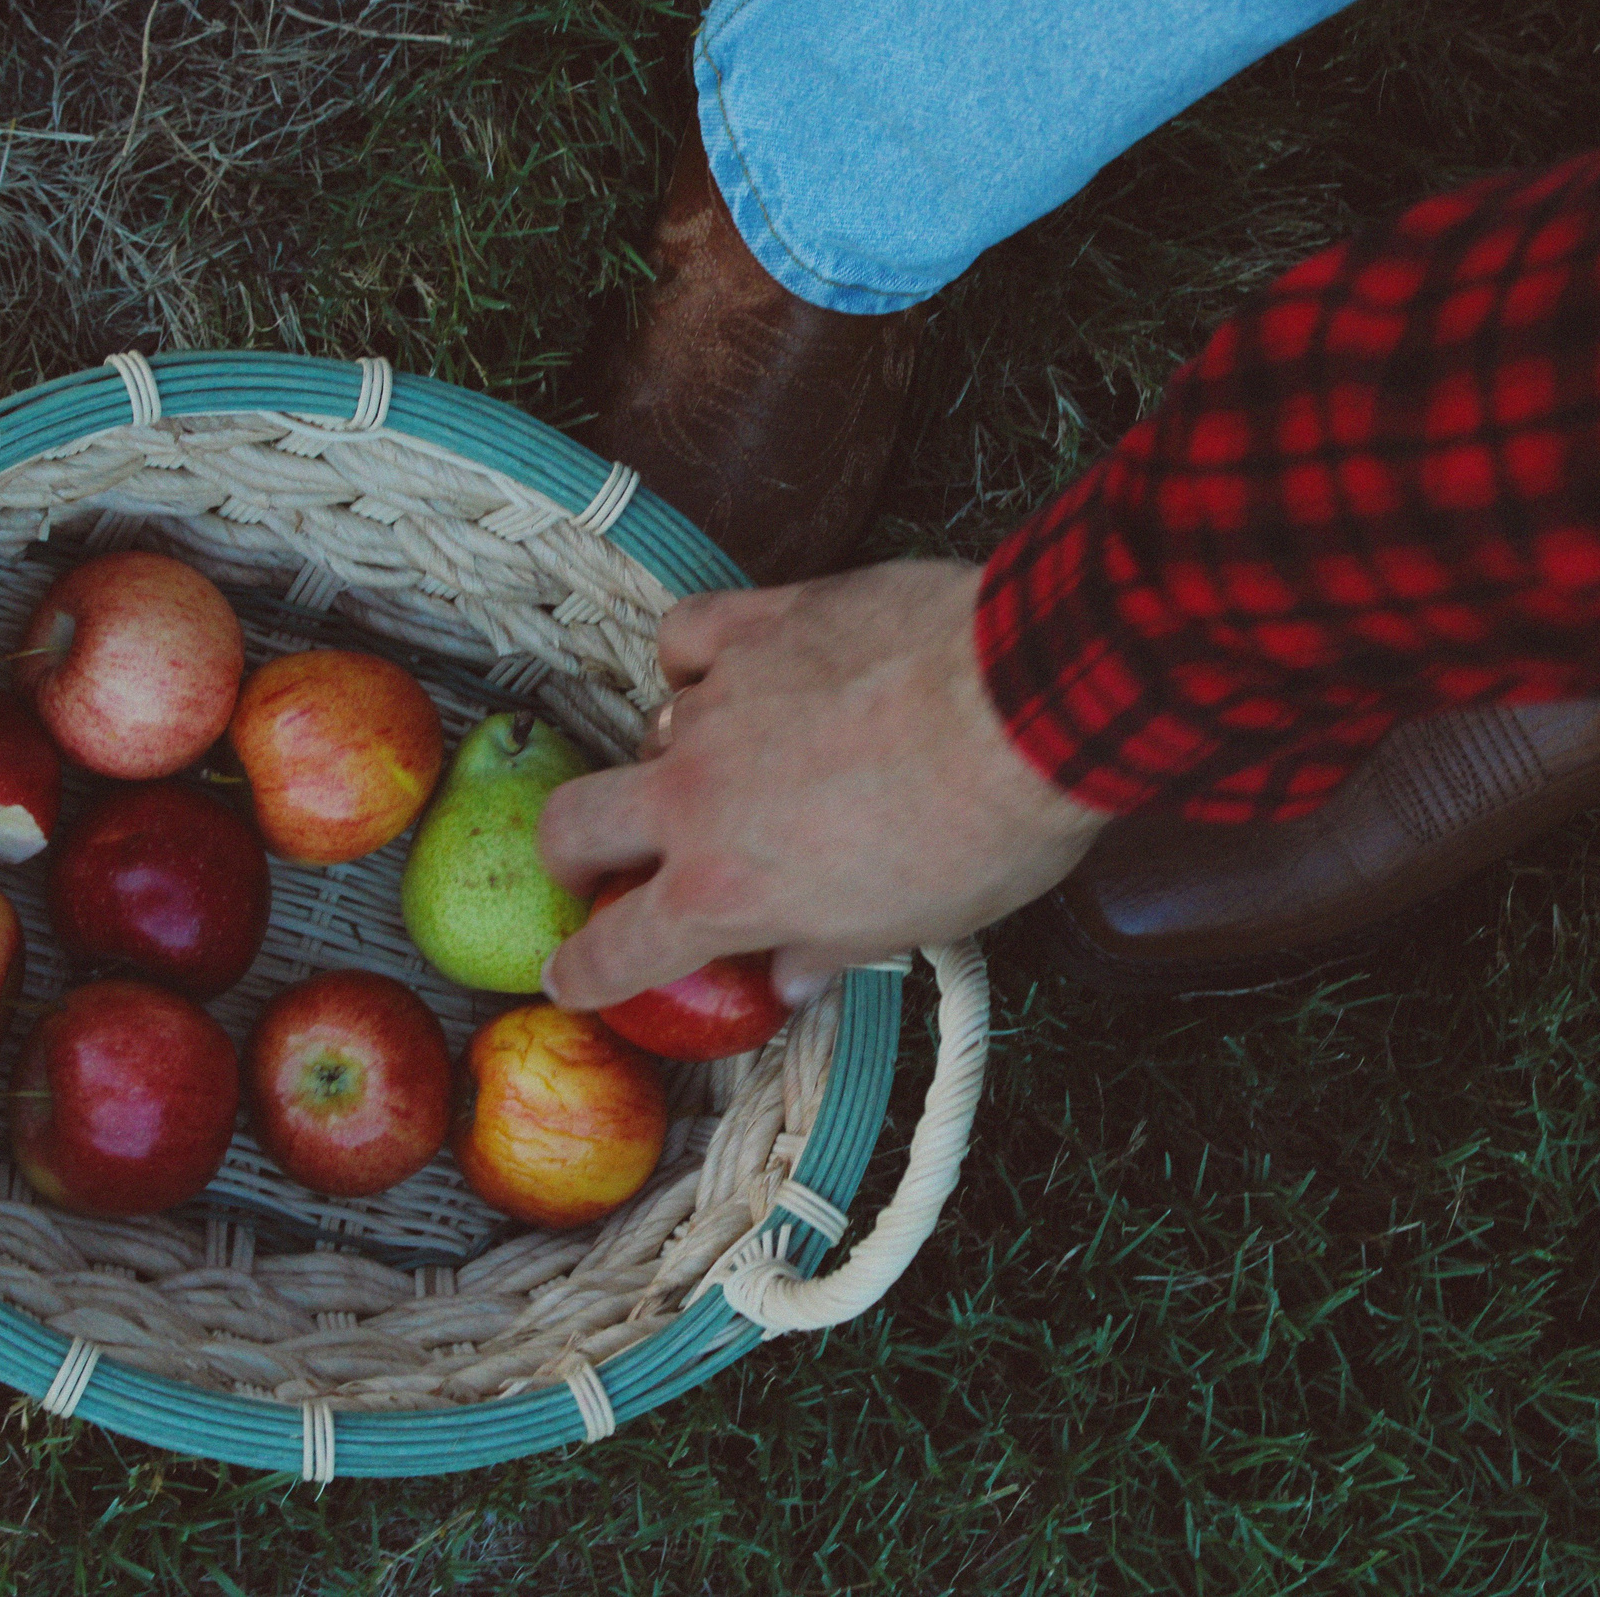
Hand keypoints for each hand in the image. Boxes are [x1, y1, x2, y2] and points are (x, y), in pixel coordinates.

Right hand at [537, 559, 1110, 1009]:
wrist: (1028, 704)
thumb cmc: (984, 836)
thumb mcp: (906, 930)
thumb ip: (825, 949)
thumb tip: (790, 976)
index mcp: (724, 892)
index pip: (615, 951)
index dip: (583, 972)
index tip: (572, 974)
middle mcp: (697, 797)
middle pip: (573, 824)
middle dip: (573, 854)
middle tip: (601, 864)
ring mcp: (718, 702)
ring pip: (650, 731)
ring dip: (677, 758)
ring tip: (739, 762)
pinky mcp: (756, 622)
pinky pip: (685, 637)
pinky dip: (698, 660)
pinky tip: (736, 669)